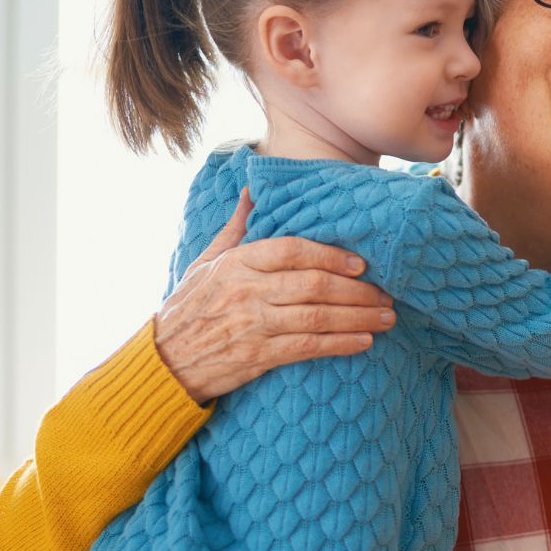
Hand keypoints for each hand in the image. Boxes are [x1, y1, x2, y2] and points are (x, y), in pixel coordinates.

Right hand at [154, 188, 397, 403]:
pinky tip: (364, 341)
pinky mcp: (257, 357)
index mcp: (236, 263)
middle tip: (387, 293)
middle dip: (357, 290)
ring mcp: (252, 325)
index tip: (361, 263)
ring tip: (386, 317)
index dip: (330, 255)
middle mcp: (245, 291)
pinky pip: (308, 349)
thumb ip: (236, 227)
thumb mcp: (206, 261)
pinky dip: (340, 345)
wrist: (163, 361)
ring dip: (358, 317)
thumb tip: (253, 189)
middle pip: (313, 285)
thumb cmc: (189, 307)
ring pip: (317, 317)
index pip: (291, 250)